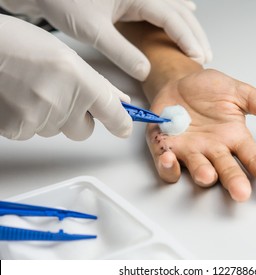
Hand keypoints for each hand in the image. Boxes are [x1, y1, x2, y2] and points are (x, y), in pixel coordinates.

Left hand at [0, 0, 211, 80]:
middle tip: (205, 56)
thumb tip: (145, 72)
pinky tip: (188, 9)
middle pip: (179, 11)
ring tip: (200, 43)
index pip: (172, 18)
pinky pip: (164, 1)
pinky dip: (178, 9)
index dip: (188, 39)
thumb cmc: (64, 0)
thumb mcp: (93, 31)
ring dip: (189, 25)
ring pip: (174, 6)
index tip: (198, 58)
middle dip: (194, 34)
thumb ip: (121, 53)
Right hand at [0, 15, 131, 139]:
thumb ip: (97, 82)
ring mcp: (39, 118)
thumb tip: (119, 100)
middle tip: (62, 97)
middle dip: (78, 119)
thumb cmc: (18, 45)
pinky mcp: (17, 129)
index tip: (123, 127)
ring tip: (33, 91)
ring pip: (56, 130)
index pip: (113, 114)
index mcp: (81, 81)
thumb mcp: (66, 57)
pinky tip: (19, 99)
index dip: (121, 123)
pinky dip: (28, 121)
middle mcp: (63, 102)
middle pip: (84, 131)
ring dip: (51, 117)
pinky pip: (33, 133)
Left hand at [146, 69, 255, 201]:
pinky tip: (171, 159)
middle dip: (233, 180)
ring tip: (208, 175)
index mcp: (233, 137)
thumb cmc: (209, 90)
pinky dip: (167, 166)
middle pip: (226, 169)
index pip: (250, 156)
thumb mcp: (240, 92)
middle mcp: (213, 149)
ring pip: (197, 169)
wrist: (179, 83)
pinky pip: (166, 164)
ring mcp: (190, 151)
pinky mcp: (166, 148)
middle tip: (241, 192)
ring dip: (202, 173)